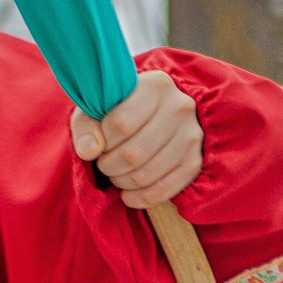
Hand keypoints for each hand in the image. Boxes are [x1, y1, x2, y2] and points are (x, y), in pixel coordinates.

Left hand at [69, 70, 203, 210]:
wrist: (151, 114)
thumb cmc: (116, 110)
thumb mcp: (94, 109)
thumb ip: (86, 127)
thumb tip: (88, 151)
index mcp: (155, 85)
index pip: (121, 124)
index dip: (102, 142)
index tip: (97, 143)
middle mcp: (180, 106)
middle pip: (134, 153)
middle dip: (109, 166)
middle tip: (103, 164)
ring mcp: (193, 134)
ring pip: (148, 173)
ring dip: (122, 182)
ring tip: (114, 174)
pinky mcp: (196, 160)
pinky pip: (167, 188)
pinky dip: (142, 197)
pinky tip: (128, 195)